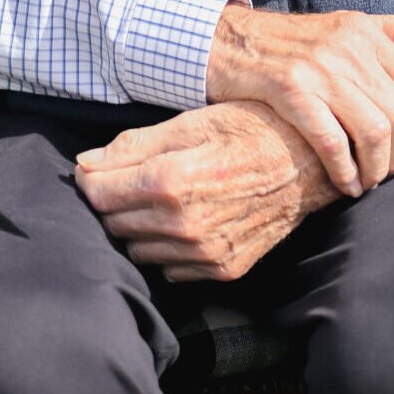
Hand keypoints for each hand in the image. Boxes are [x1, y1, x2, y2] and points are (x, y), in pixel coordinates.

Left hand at [74, 101, 336, 282]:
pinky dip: (166, 249)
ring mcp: (205, 254)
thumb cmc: (249, 129)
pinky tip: (182, 221)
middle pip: (115, 225)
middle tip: (128, 179)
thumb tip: (84, 163)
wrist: (309, 160)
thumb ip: (133, 146)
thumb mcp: (190, 123)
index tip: (93, 169)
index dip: (89, 180)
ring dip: (138, 227)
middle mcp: (184, 226)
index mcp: (171, 182)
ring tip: (158, 198)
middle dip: (113, 202)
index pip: (99, 195)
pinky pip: (171, 270)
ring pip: (139, 251)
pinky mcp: (223, 271)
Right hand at [205, 2, 393, 196]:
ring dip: (377, 170)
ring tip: (369, 182)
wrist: (232, 42)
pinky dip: (345, 172)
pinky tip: (345, 185)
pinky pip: (333, 143)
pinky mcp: (292, 92)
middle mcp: (349, 49)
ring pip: (374, 132)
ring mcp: (320, 70)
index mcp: (366, 32)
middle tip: (392, 175)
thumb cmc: (295, 42)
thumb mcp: (350, 25)